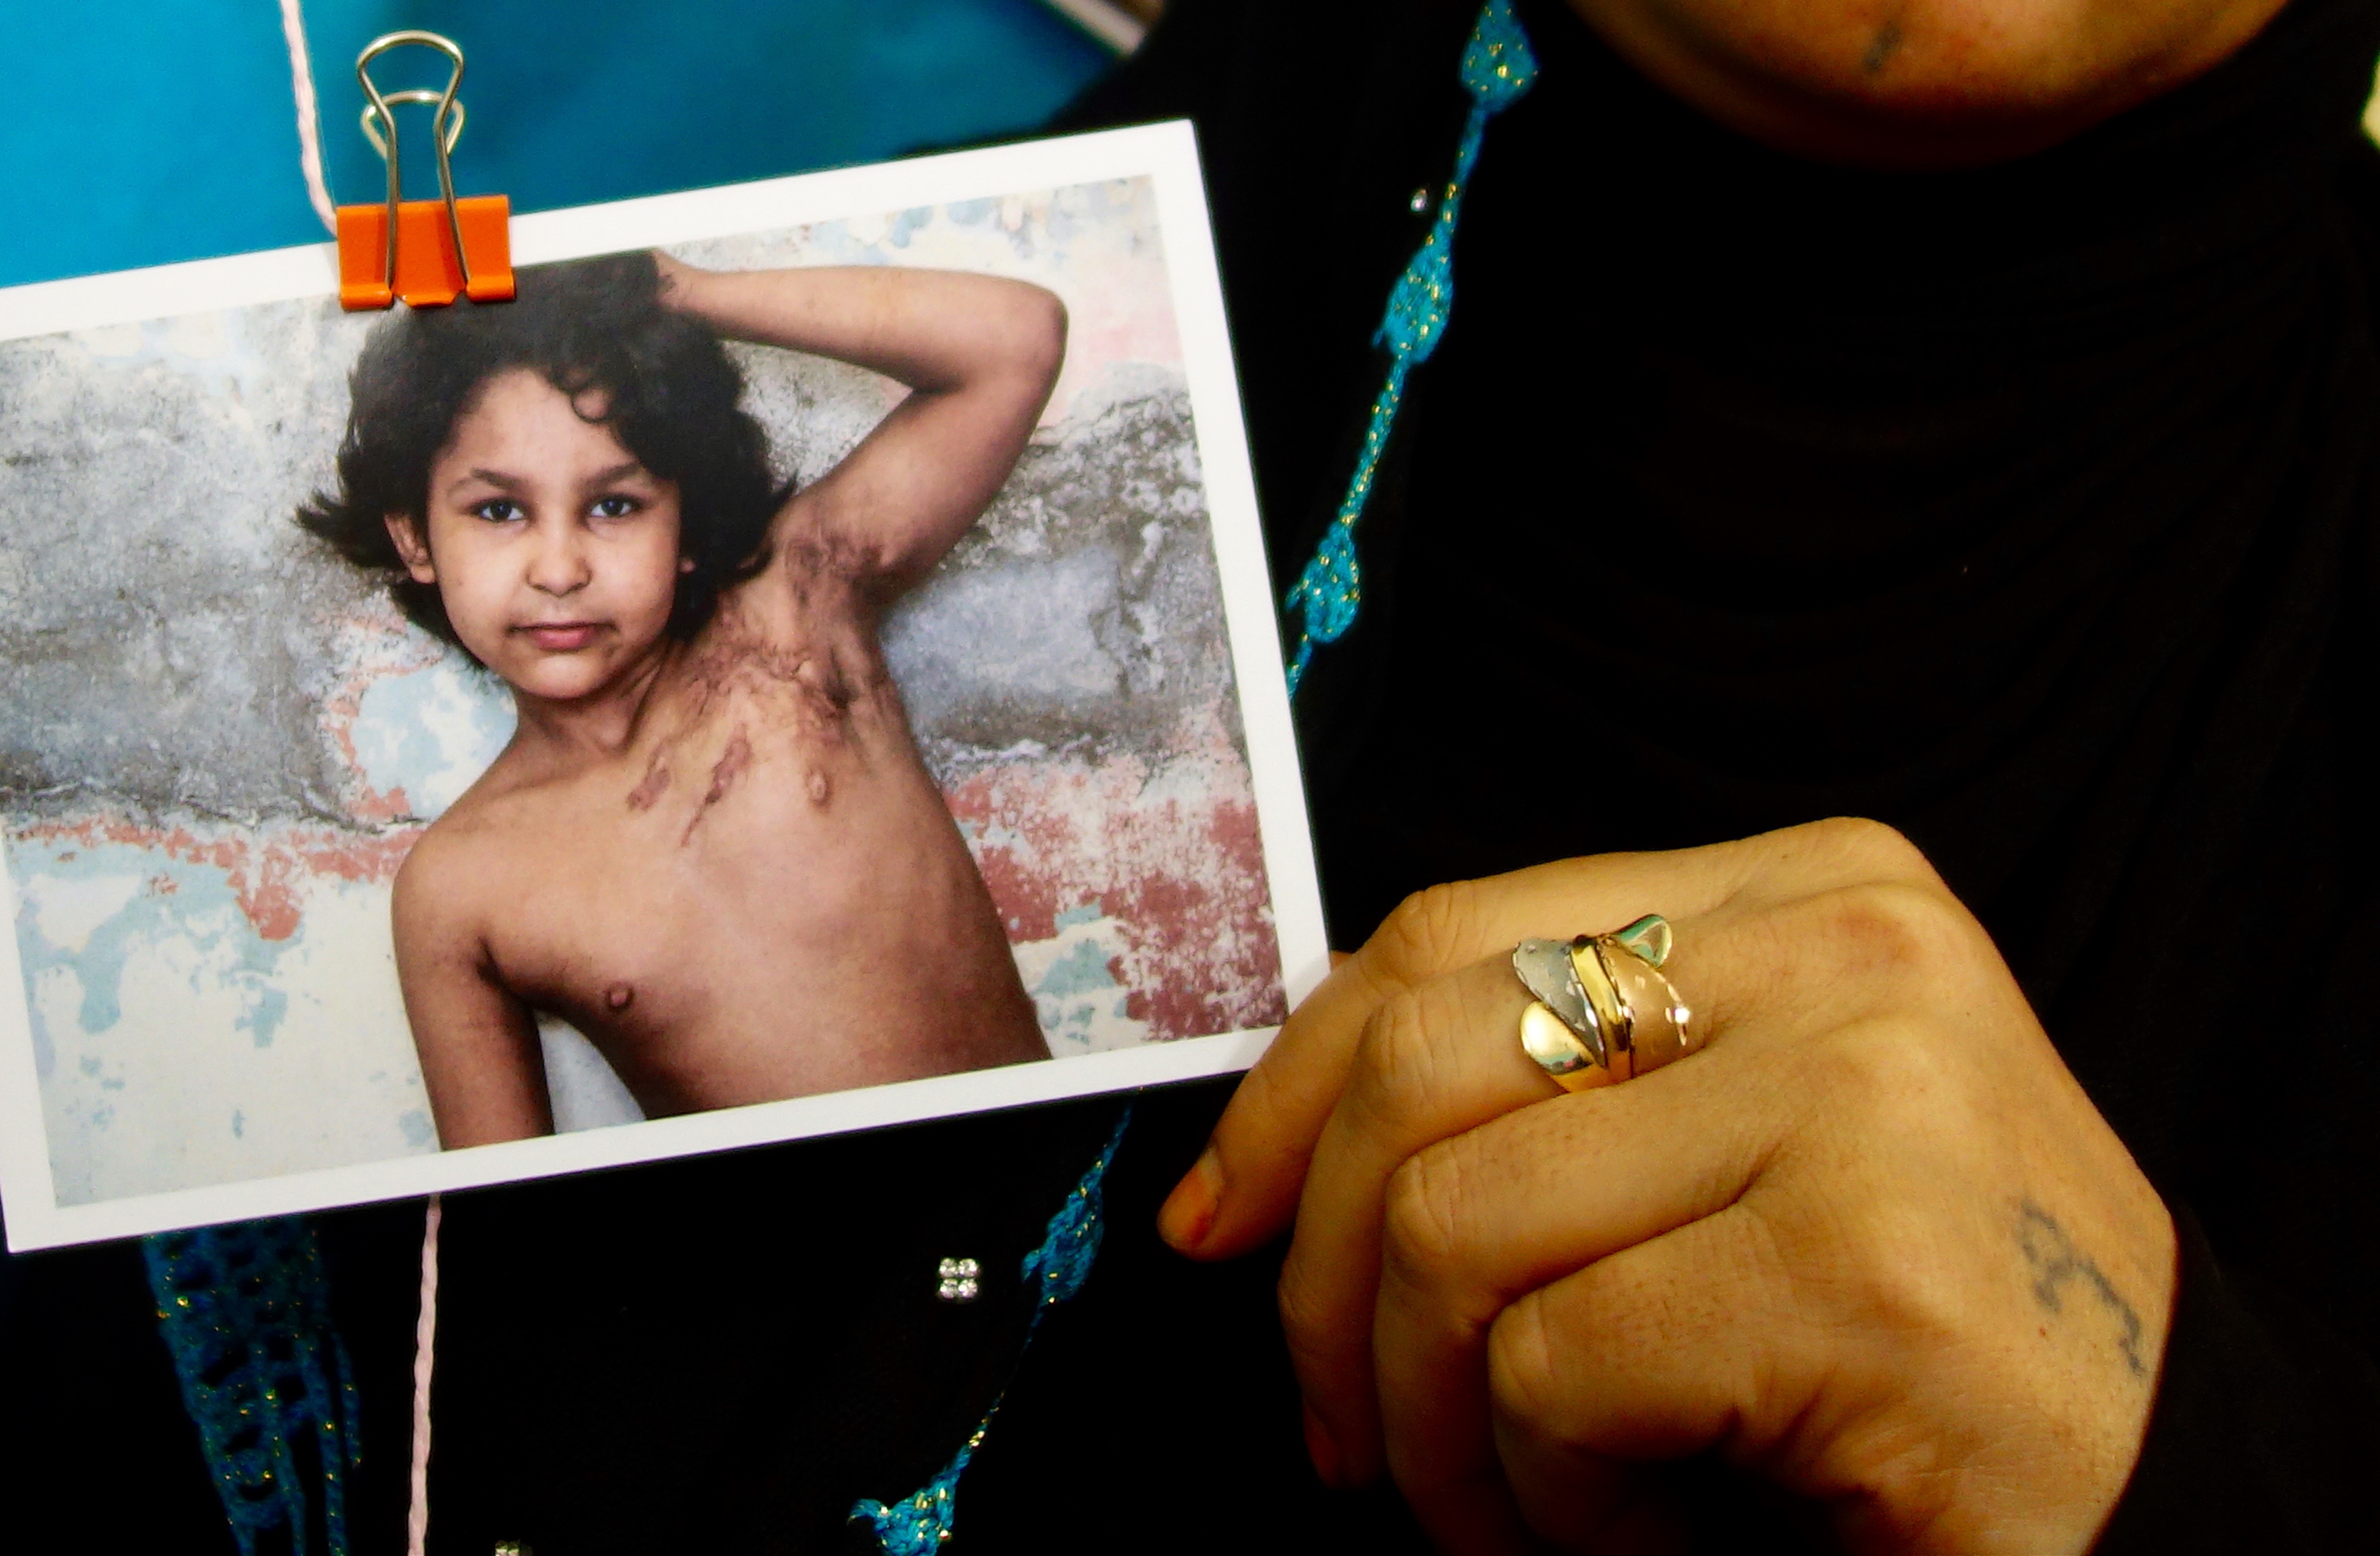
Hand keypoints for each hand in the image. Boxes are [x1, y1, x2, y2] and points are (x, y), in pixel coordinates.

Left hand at [1160, 818, 2174, 1551]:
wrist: (2163, 1491)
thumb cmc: (1910, 1339)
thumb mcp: (1725, 1155)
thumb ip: (1548, 1103)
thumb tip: (1257, 1178)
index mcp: (1808, 891)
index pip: (1448, 936)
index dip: (1290, 1088)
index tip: (1216, 1222)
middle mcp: (1844, 951)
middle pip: (1420, 1068)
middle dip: (1327, 1287)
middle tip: (1348, 1442)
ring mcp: (1863, 1091)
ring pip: (1458, 1232)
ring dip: (1438, 1429)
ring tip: (1510, 1514)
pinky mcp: (1855, 1260)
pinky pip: (1553, 1369)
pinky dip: (1546, 1501)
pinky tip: (1634, 1534)